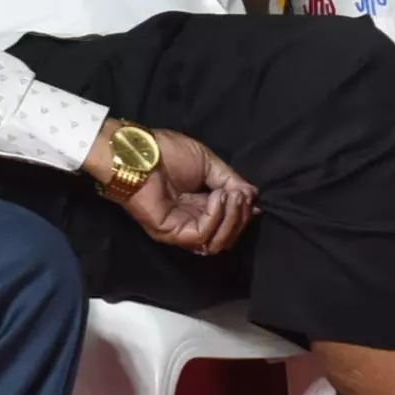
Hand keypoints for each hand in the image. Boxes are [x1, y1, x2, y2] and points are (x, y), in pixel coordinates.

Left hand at [101, 123, 255, 253]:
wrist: (141, 152)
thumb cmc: (168, 152)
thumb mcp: (209, 163)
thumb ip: (230, 180)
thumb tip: (253, 195)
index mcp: (199, 205)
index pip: (228, 222)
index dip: (243, 213)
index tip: (250, 196)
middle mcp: (191, 220)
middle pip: (226, 236)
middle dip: (240, 216)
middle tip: (241, 194)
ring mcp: (180, 229)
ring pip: (216, 242)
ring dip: (231, 219)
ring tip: (231, 195)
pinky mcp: (171, 232)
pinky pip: (201, 236)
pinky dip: (215, 217)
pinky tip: (217, 197)